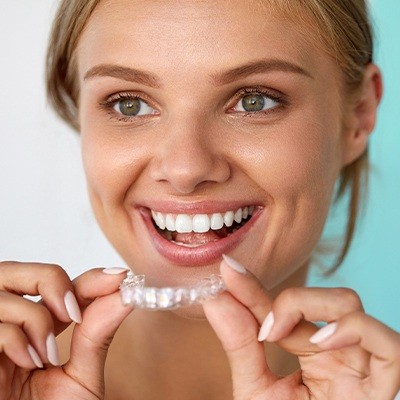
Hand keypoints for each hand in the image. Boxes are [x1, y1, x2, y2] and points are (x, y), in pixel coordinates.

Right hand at [0, 262, 131, 399]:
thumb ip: (97, 335)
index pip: (57, 283)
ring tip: (47, 353)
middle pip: (17, 269)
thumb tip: (125, 294)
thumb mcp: (79, 378)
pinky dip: (16, 337)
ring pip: (3, 289)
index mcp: (32, 329)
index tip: (120, 279)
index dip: (88, 276)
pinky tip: (28, 363)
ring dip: (36, 316)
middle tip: (74, 312)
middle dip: (51, 280)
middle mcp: (5, 326)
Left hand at [203, 257, 399, 399]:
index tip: (227, 270)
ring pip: (352, 307)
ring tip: (283, 335)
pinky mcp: (381, 388)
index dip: (254, 288)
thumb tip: (215, 298)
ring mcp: (359, 367)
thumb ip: (239, 345)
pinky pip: (389, 347)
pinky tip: (322, 344)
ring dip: (317, 308)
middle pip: (318, 296)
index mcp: (307, 351)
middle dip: (290, 298)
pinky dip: (357, 332)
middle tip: (263, 326)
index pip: (282, 307)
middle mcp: (335, 352)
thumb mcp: (256, 391)